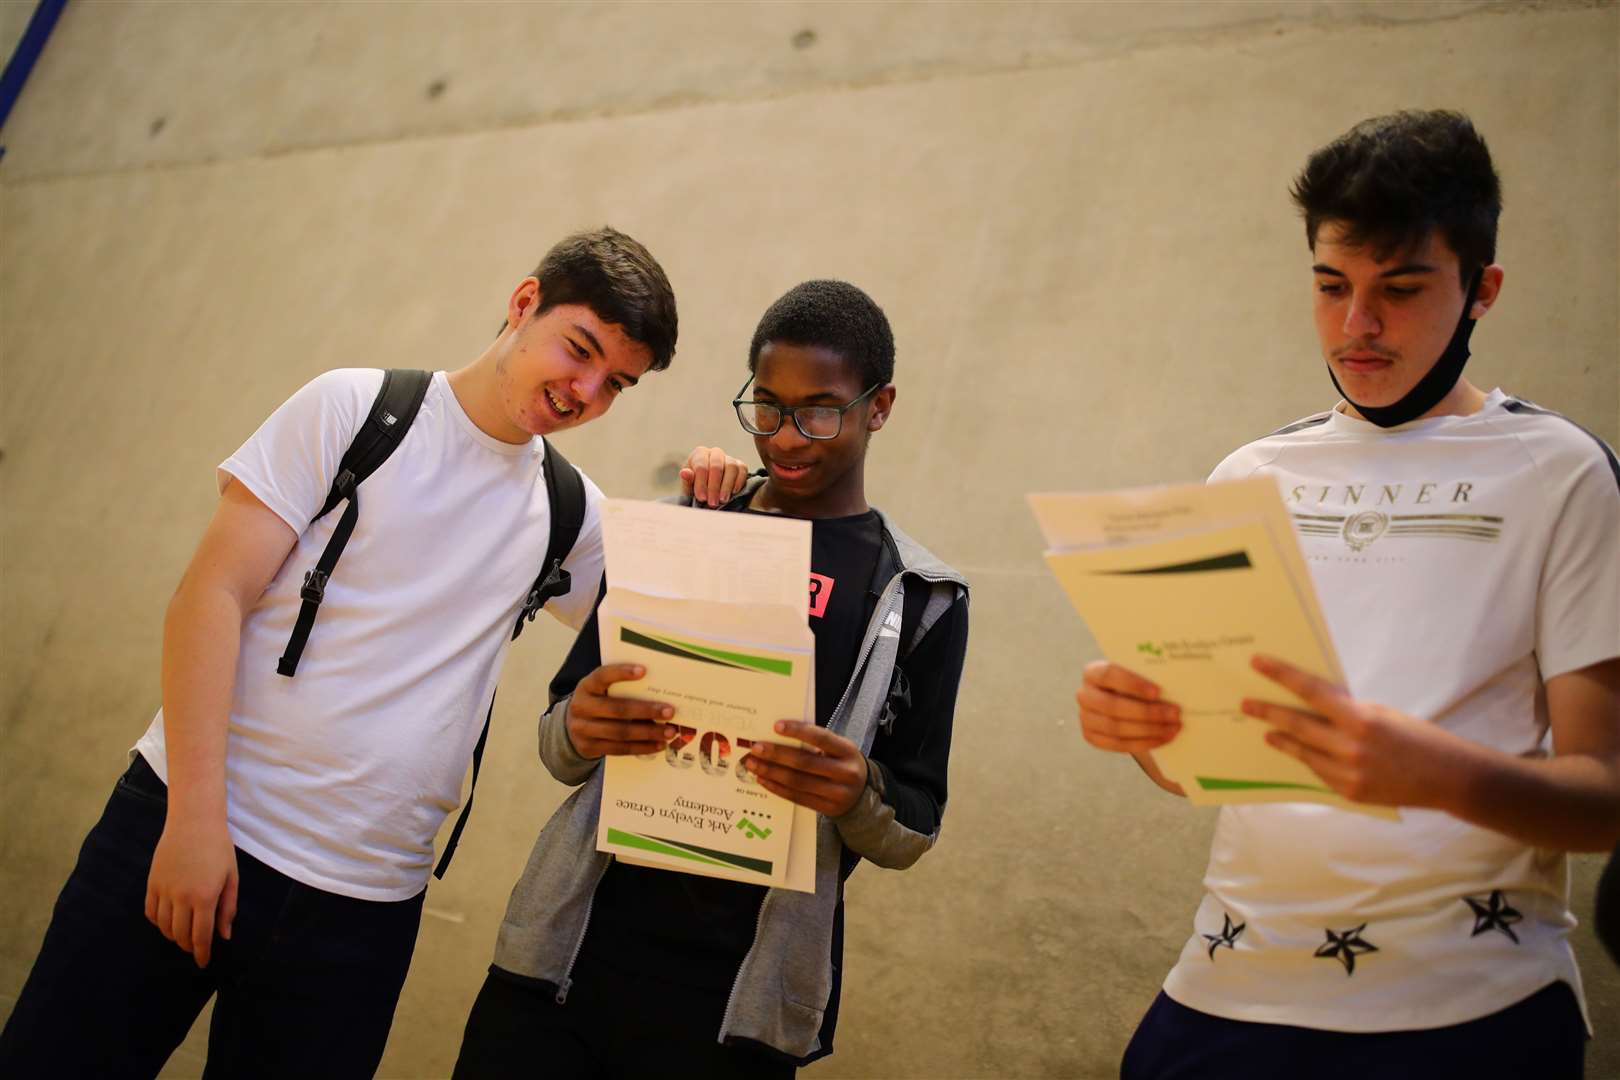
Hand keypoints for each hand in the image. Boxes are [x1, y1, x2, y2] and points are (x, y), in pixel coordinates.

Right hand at [145, 813, 237, 967]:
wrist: (193, 822)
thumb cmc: (218, 848)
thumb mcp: (231, 877)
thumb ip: (228, 908)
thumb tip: (224, 936)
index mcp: (205, 897)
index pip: (200, 936)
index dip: (201, 953)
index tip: (203, 962)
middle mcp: (181, 897)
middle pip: (180, 935)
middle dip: (188, 946)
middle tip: (195, 947)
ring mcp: (164, 890)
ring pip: (164, 927)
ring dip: (174, 936)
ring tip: (183, 935)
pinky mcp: (151, 883)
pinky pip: (151, 913)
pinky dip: (158, 923)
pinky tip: (168, 921)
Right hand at [566, 663, 677, 757]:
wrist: (572, 726)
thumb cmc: (598, 702)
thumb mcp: (602, 690)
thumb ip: (622, 688)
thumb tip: (659, 692)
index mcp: (586, 686)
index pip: (602, 676)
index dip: (622, 673)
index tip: (644, 671)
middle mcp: (581, 707)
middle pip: (617, 709)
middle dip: (646, 710)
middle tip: (670, 711)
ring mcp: (582, 730)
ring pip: (620, 732)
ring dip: (648, 733)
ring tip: (669, 732)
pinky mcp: (589, 748)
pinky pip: (619, 749)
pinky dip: (642, 747)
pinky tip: (658, 744)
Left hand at [679, 446, 752, 507]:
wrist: (709, 493)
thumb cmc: (697, 488)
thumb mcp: (689, 487)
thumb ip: (687, 480)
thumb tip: (684, 473)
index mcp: (699, 454)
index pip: (701, 466)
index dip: (701, 483)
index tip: (701, 498)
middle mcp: (715, 453)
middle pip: (717, 466)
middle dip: (714, 486)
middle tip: (712, 502)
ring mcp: (729, 458)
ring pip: (731, 467)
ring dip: (727, 485)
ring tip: (723, 500)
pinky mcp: (740, 466)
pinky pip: (742, 469)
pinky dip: (739, 481)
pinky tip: (734, 493)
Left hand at [745, 720, 868, 815]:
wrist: (862, 794)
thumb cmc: (842, 763)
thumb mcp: (838, 749)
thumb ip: (815, 743)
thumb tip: (778, 737)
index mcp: (847, 751)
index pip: (821, 738)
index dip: (798, 731)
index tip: (776, 726)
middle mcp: (845, 772)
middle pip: (805, 762)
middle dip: (777, 754)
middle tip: (756, 748)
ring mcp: (837, 793)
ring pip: (798, 782)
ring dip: (771, 772)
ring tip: (753, 764)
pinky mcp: (827, 809)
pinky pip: (797, 798)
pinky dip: (777, 788)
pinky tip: (764, 779)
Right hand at [1075, 660, 1181, 752]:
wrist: (1125, 703)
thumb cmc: (1136, 684)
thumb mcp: (1138, 676)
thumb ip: (1149, 676)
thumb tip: (1173, 683)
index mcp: (1093, 672)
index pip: (1108, 674)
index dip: (1132, 684)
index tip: (1157, 691)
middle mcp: (1084, 694)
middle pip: (1112, 706)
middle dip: (1146, 712)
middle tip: (1175, 713)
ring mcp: (1085, 718)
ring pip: (1116, 728)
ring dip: (1149, 729)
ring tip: (1174, 727)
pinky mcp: (1092, 736)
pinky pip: (1118, 744)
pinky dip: (1144, 742)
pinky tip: (1164, 738)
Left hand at [1244, 653, 1474, 807]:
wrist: (1449, 778)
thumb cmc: (1417, 737)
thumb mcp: (1382, 713)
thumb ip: (1347, 710)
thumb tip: (1313, 700)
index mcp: (1360, 719)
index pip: (1311, 691)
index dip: (1281, 676)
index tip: (1258, 663)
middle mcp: (1350, 747)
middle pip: (1297, 725)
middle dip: (1268, 712)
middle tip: (1246, 704)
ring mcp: (1348, 774)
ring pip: (1303, 753)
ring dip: (1282, 740)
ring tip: (1267, 731)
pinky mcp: (1350, 793)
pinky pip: (1319, 773)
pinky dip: (1309, 761)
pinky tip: (1298, 753)